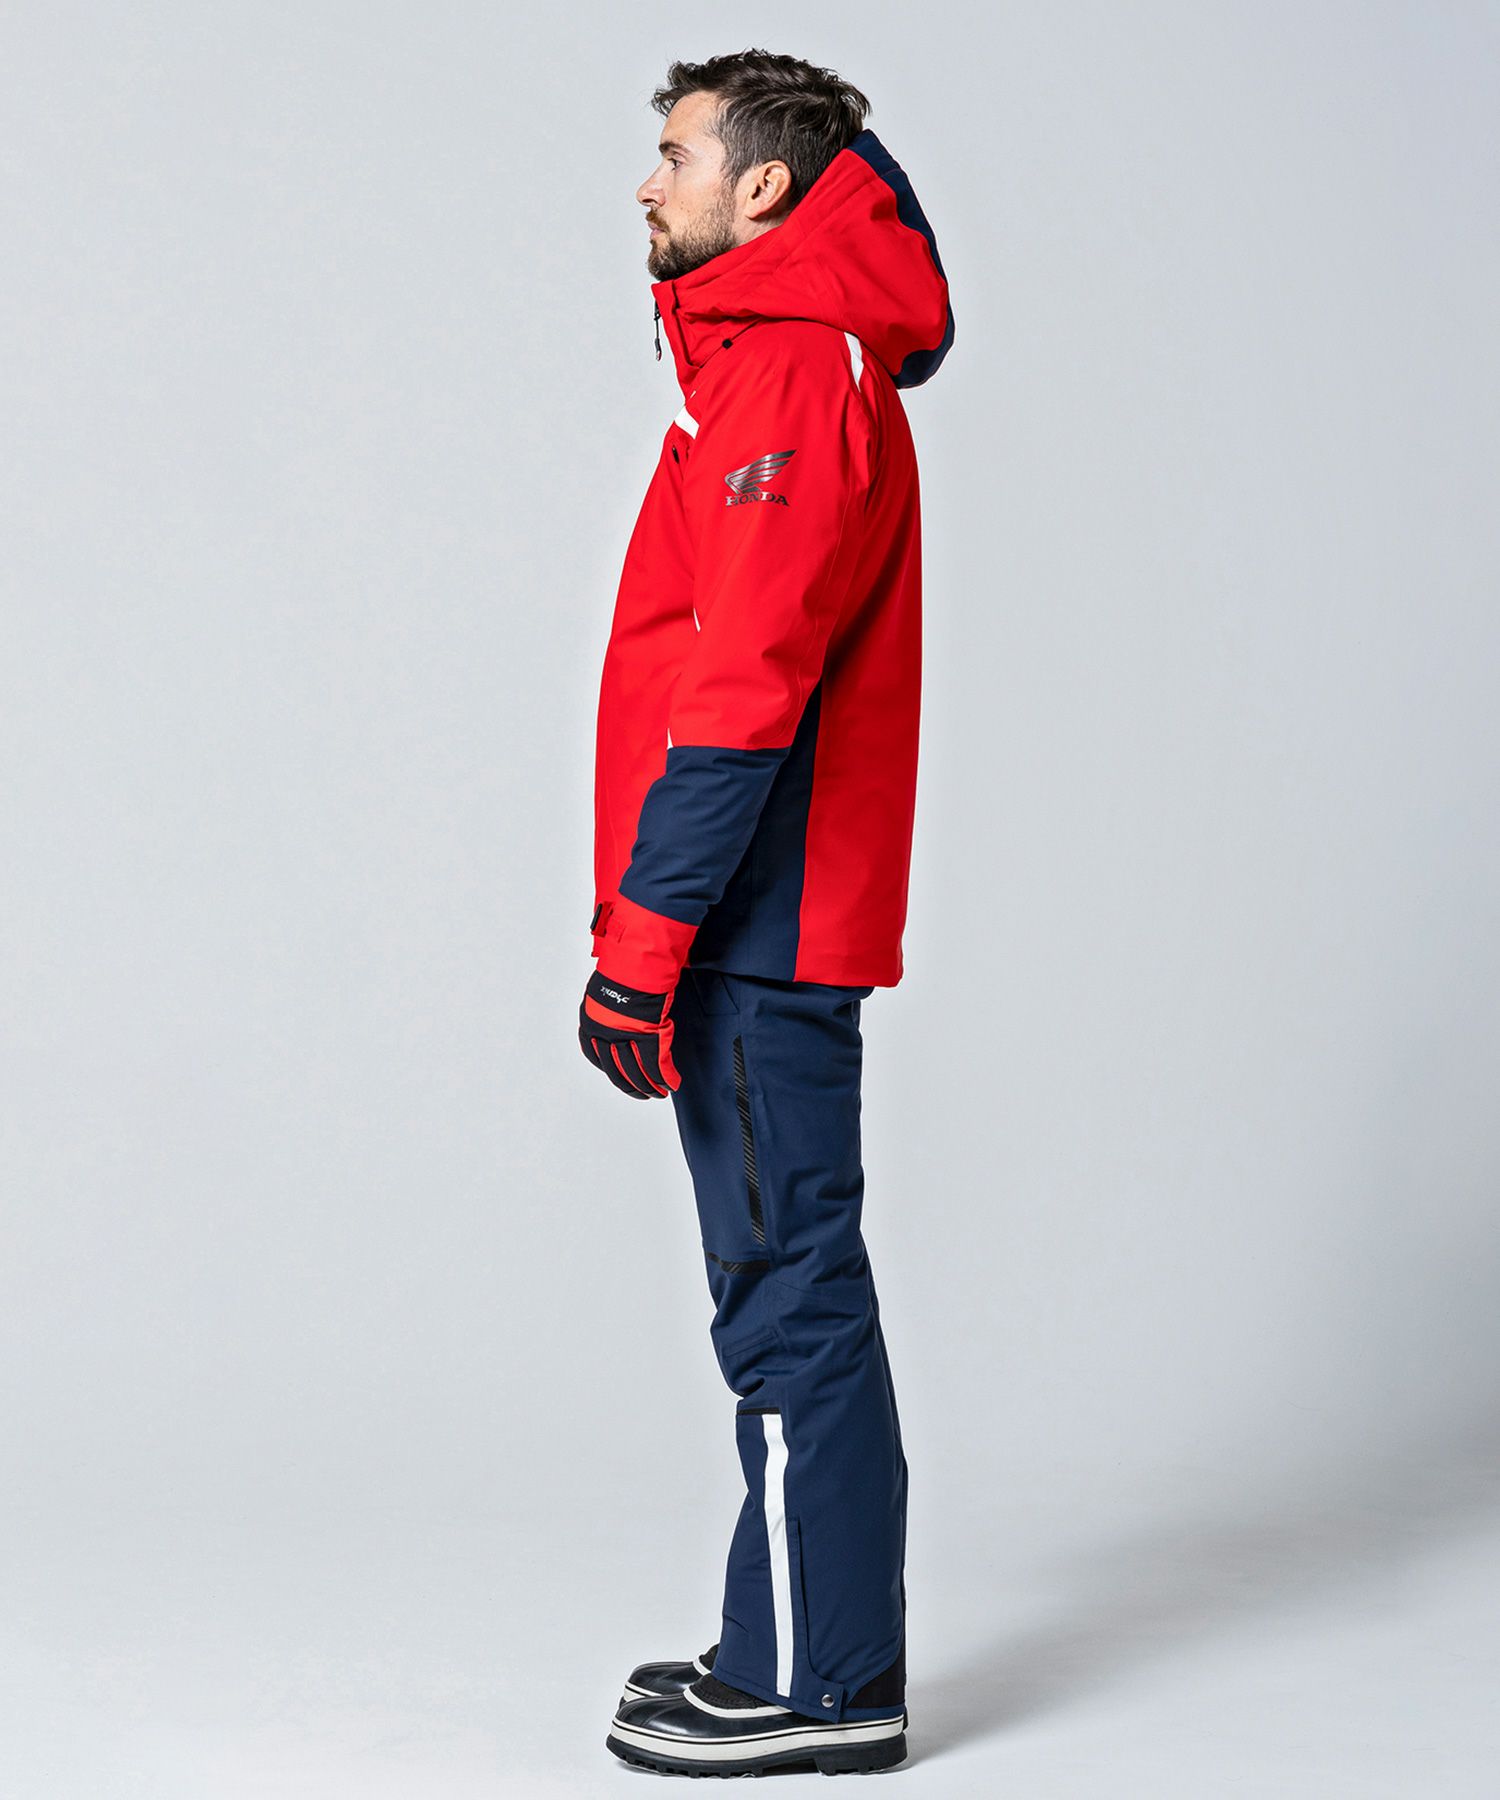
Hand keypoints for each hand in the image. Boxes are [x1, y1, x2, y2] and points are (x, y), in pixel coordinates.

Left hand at [578, 969, 680, 1097]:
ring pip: (638, 1072)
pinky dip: (666, 1077)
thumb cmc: (624, 968)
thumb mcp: (605, 991)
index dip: (611, 1071)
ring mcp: (626, 1037)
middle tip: (643, 1094)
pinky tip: (671, 1085)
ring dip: (650, 1087)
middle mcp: (604, 1034)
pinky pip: (657, 1065)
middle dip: (632, 1086)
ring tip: (659, 1094)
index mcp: (591, 1023)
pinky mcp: (648, 1037)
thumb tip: (621, 1020)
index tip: (621, 1077)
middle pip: (618, 1071)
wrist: (637, 961)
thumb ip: (609, 1011)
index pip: (597, 1058)